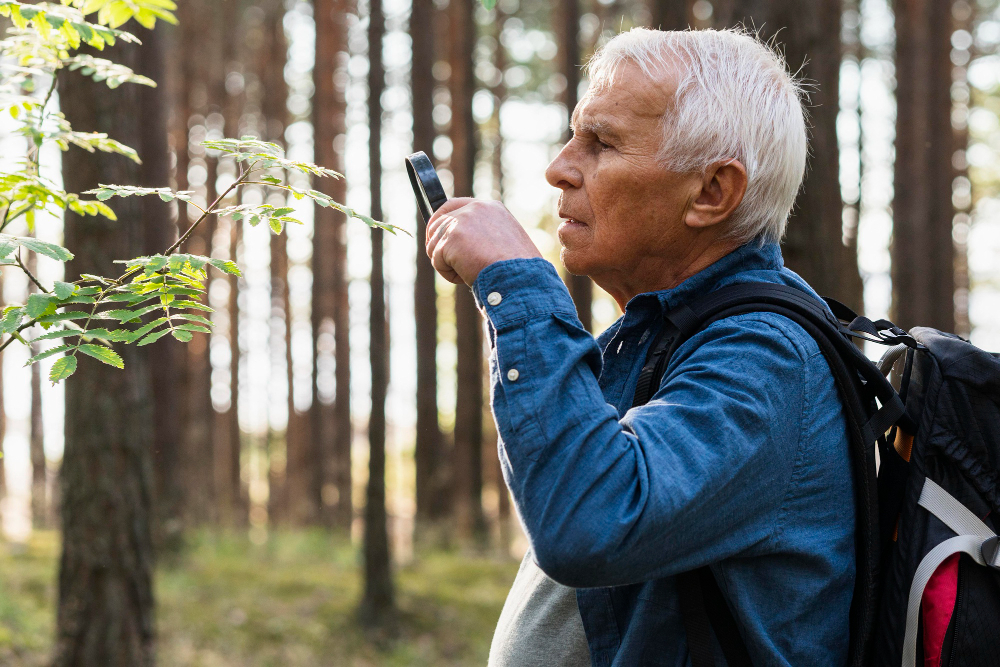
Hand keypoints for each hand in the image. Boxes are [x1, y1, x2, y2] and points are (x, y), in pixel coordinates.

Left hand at [425, 198, 541, 284]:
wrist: (519, 277)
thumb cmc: (518, 269)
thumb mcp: (505, 242)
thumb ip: (484, 235)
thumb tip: (463, 245)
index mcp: (491, 208)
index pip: (454, 205)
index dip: (442, 221)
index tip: (437, 236)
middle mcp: (475, 208)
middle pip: (438, 222)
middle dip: (437, 243)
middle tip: (446, 261)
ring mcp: (462, 221)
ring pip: (435, 243)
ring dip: (446, 263)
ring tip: (467, 273)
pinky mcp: (452, 238)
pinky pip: (436, 259)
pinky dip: (448, 273)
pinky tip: (465, 277)